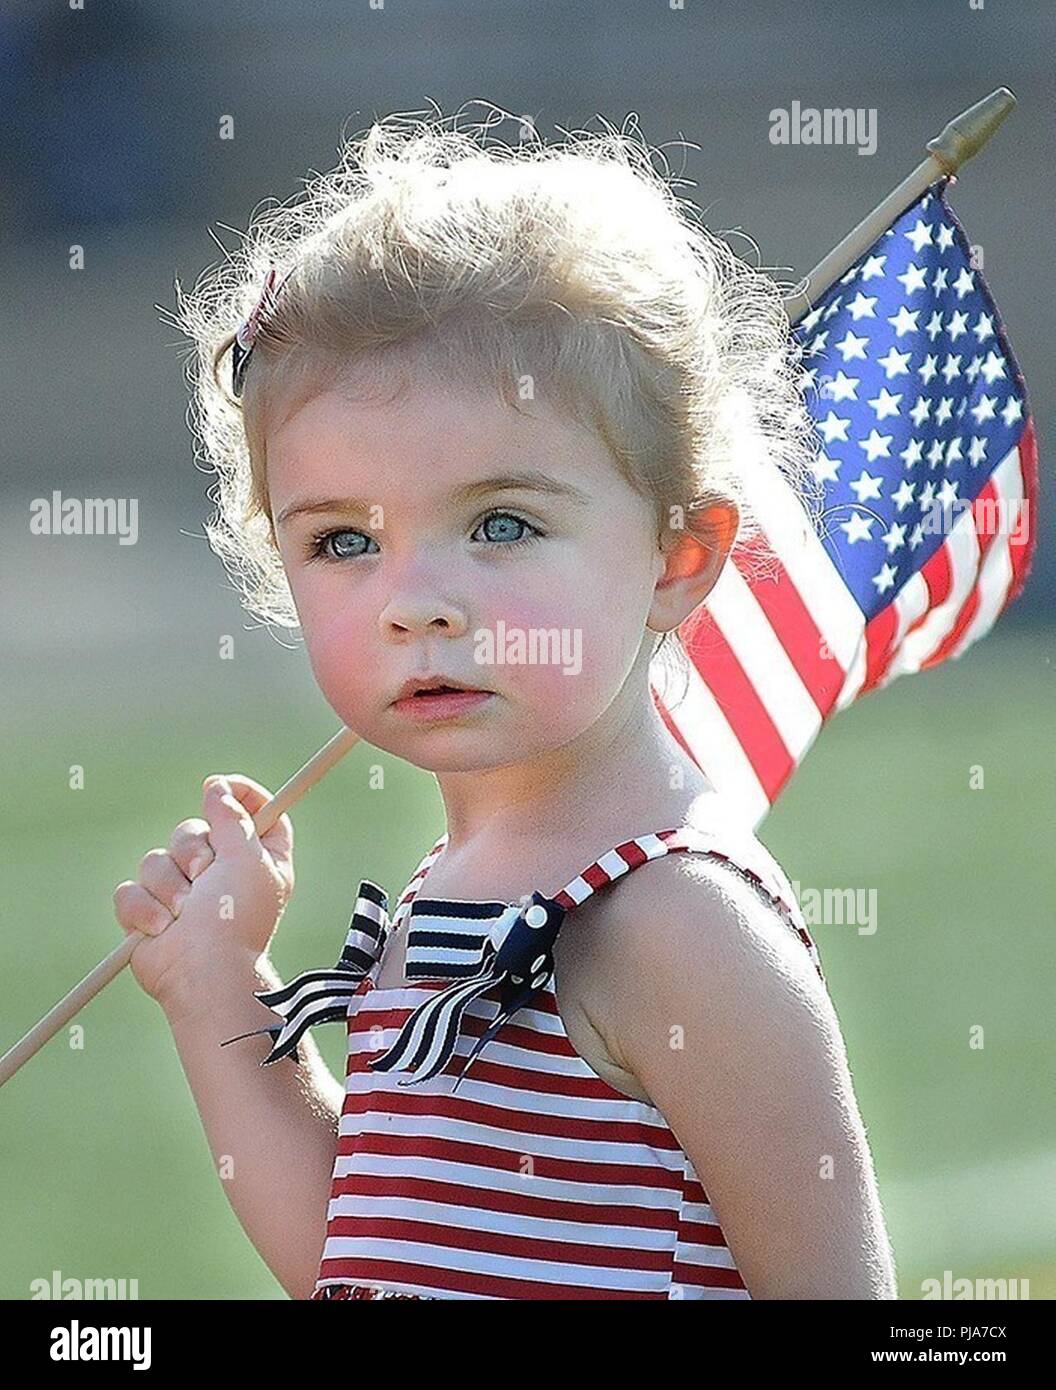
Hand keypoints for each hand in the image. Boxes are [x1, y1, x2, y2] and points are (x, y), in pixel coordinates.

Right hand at [112, 774, 293, 1012]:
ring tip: (183, 913)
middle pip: (192, 830)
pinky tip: (161, 929)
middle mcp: (221, 873)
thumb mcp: (247, 858)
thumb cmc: (234, 919)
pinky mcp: (148, 913)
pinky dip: (142, 910)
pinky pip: (129, 890)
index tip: (223, 785)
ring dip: (168, 886)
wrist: (202, 973)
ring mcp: (182, 894)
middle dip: (192, 852)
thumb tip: (218, 787)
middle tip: (205, 878)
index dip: (241, 794)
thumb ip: (232, 818)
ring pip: (155, 859)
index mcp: (257, 860)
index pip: (256, 812)